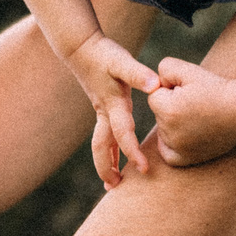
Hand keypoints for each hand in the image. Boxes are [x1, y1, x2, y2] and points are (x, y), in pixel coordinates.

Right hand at [67, 33, 160, 186]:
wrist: (81, 47)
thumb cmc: (104, 54)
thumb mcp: (122, 61)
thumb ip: (138, 73)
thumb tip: (155, 85)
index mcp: (112, 105)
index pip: (123, 134)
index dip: (133, 152)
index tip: (144, 169)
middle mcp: (105, 112)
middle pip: (102, 147)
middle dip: (108, 168)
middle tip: (117, 189)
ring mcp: (101, 111)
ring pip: (101, 145)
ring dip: (105, 164)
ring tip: (112, 184)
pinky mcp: (102, 107)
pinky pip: (104, 136)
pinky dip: (109, 150)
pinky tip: (114, 158)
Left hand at [144, 57, 235, 167]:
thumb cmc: (216, 87)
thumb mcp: (187, 69)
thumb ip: (162, 69)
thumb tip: (152, 86)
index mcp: (168, 109)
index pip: (154, 95)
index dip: (171, 89)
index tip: (191, 90)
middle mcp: (170, 133)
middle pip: (159, 113)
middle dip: (171, 106)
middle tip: (197, 104)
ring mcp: (178, 149)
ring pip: (163, 130)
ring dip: (174, 123)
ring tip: (199, 117)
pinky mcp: (186, 159)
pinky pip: (167, 152)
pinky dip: (172, 144)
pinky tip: (187, 133)